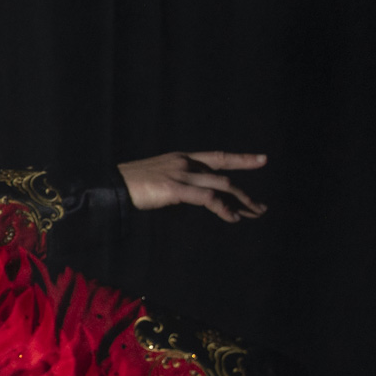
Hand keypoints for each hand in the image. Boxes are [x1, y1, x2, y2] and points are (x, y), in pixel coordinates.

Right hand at [119, 150, 267, 221]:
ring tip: (253, 214)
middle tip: (260, 208)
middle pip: (224, 175)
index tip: (262, 160)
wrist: (113, 186)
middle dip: (245, 193)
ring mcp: (181, 174)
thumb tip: (193, 194)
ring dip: (241, 201)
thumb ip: (179, 182)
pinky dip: (223, 208)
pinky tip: (231, 218)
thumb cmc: (132, 184)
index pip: (218, 157)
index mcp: (182, 158)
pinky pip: (207, 198)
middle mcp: (186, 163)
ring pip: (221, 186)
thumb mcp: (160, 177)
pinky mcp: (175, 188)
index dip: (241, 159)